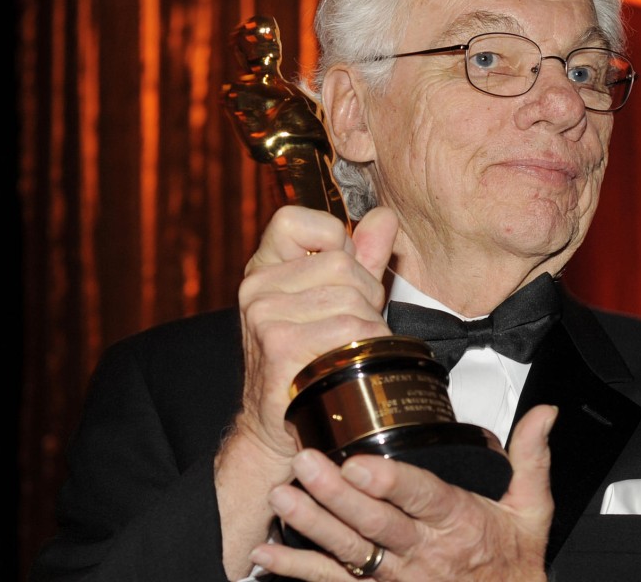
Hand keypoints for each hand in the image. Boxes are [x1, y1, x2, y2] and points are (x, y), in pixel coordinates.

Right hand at [235, 205, 398, 462]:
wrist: (279, 424)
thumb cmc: (311, 358)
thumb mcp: (336, 298)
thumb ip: (361, 256)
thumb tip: (384, 215)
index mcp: (265, 268)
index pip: (299, 220)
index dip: (334, 242)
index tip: (338, 276)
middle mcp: (257, 288)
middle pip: (342, 265)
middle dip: (364, 297)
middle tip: (351, 329)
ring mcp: (264, 317)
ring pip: (352, 301)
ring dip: (368, 328)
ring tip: (349, 350)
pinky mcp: (280, 348)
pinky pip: (351, 332)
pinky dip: (367, 349)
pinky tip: (350, 365)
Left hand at [251, 404, 557, 581]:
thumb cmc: (513, 562)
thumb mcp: (533, 509)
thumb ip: (531, 457)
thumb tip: (544, 413)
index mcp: (459, 522)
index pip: (422, 498)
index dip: (389, 481)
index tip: (359, 461)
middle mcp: (423, 553)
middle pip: (375, 524)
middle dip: (336, 495)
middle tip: (306, 464)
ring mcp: (397, 579)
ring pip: (348, 553)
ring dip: (311, 526)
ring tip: (283, 497)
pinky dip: (298, 569)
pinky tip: (267, 554)